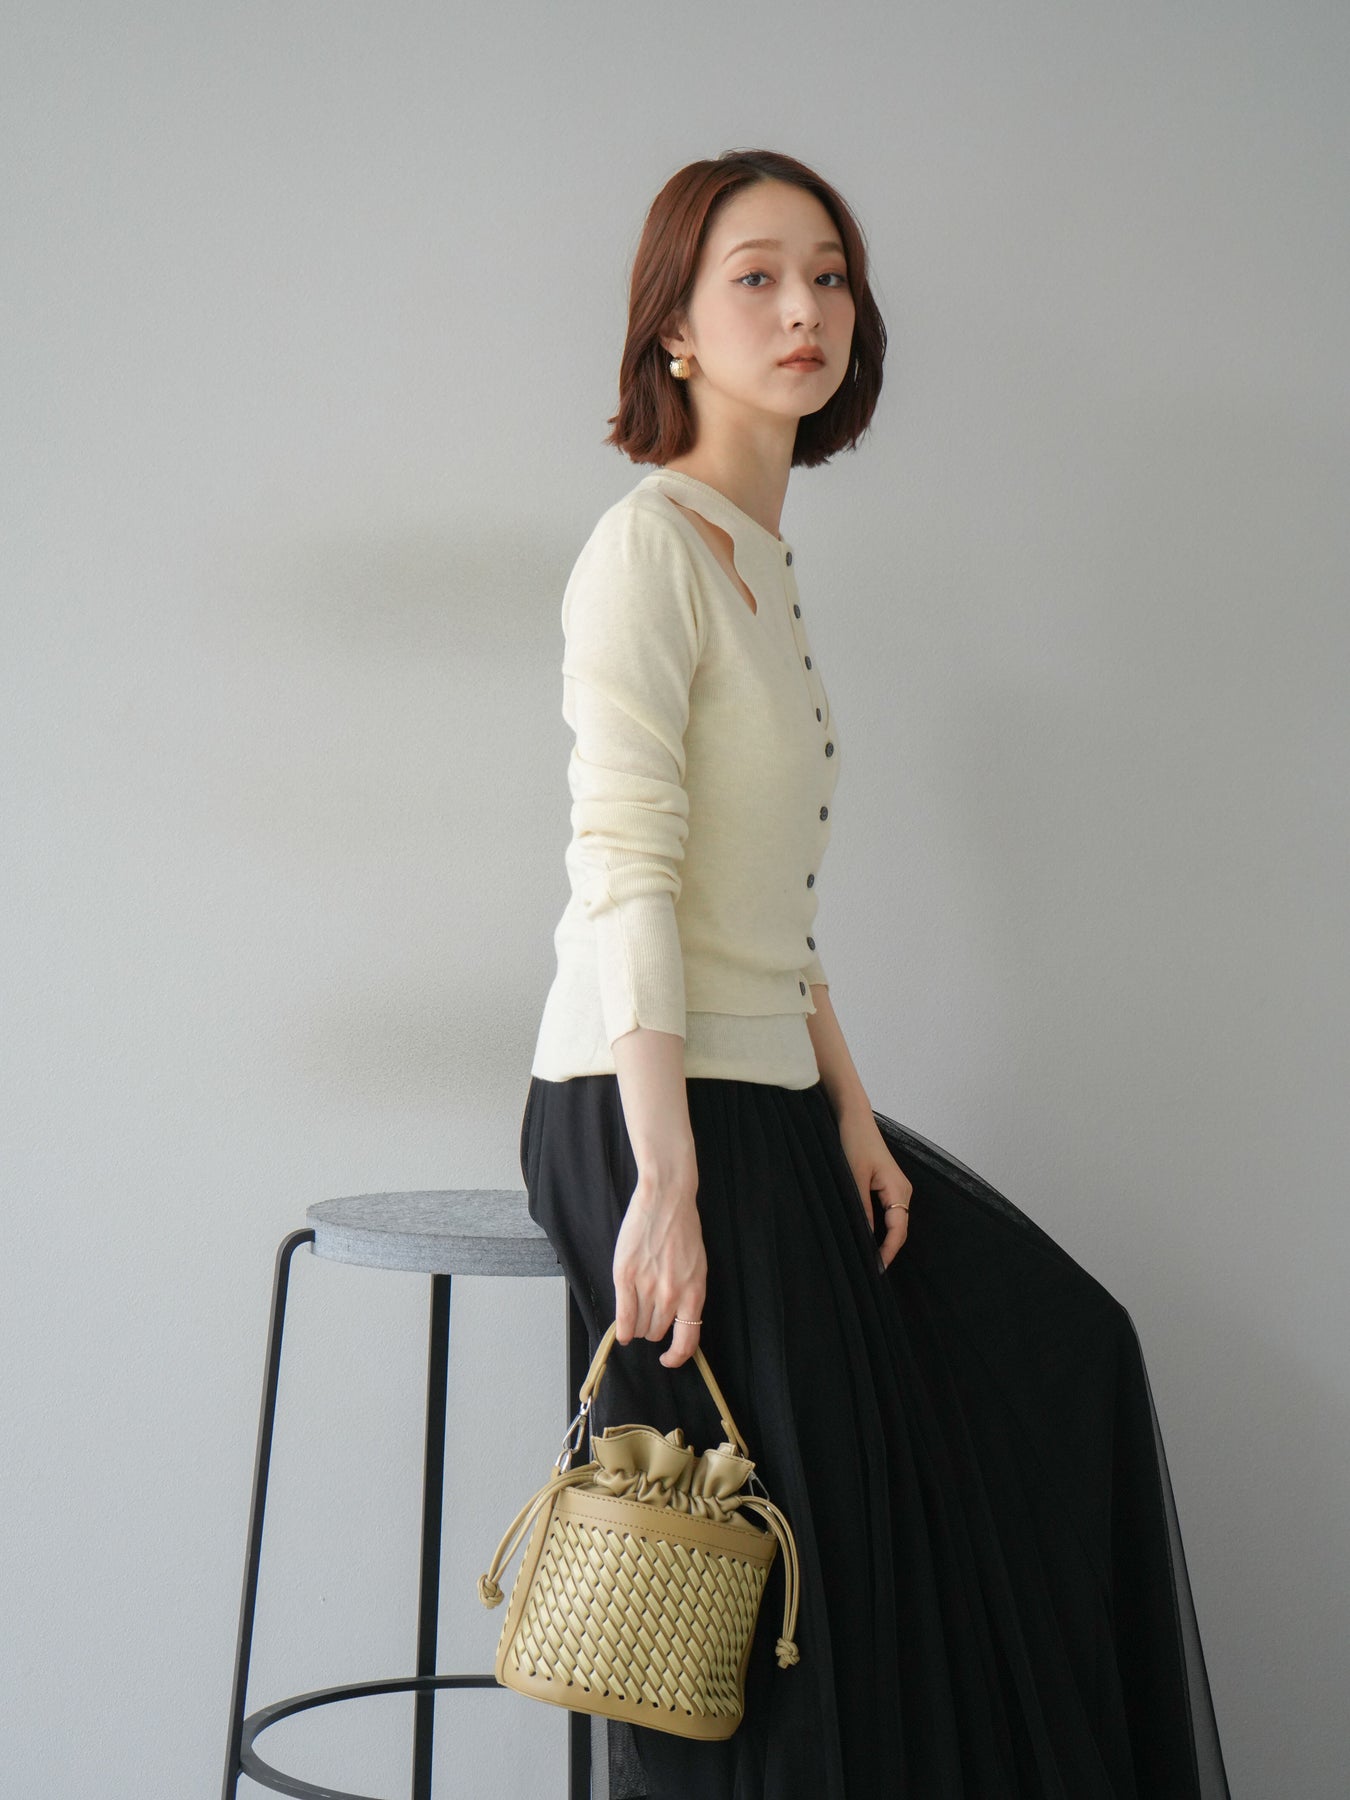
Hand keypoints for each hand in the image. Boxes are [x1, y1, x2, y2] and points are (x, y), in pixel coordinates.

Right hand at [612, 1157, 706, 1368]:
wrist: (666, 1199)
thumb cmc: (682, 1229)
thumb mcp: (696, 1266)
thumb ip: (687, 1294)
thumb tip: (676, 1320)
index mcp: (694, 1292)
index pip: (688, 1340)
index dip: (677, 1356)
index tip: (668, 1359)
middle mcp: (672, 1295)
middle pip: (658, 1331)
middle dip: (653, 1329)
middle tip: (648, 1317)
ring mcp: (647, 1287)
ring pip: (640, 1326)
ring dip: (638, 1326)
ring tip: (636, 1315)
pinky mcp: (626, 1277)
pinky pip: (623, 1316)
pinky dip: (623, 1330)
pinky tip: (622, 1333)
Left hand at [837, 1105, 912, 1267]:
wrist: (855, 1118)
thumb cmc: (855, 1142)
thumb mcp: (854, 1178)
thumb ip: (862, 1209)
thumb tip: (866, 1238)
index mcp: (899, 1190)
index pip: (898, 1231)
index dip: (888, 1252)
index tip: (876, 1270)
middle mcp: (903, 1191)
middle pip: (899, 1229)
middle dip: (887, 1250)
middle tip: (869, 1270)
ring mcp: (898, 1188)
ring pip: (894, 1222)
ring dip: (883, 1239)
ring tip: (868, 1257)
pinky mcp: (888, 1186)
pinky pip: (889, 1213)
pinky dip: (881, 1227)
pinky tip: (868, 1236)